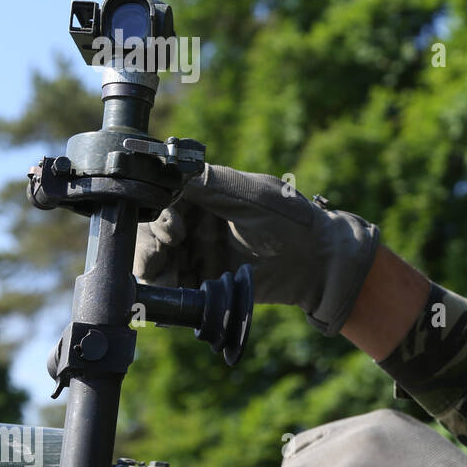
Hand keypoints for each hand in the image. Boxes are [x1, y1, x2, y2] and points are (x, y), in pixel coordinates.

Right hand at [134, 164, 378, 334]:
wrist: (318, 264)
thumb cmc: (292, 221)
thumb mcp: (252, 195)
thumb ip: (211, 183)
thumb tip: (168, 168)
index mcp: (202, 194)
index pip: (158, 200)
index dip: (155, 214)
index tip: (172, 228)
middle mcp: (192, 223)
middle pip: (148, 233)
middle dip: (148, 245)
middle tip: (163, 254)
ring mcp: (196, 254)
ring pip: (154, 263)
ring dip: (152, 272)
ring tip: (167, 281)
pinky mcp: (203, 283)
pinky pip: (173, 290)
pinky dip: (165, 295)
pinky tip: (169, 299)